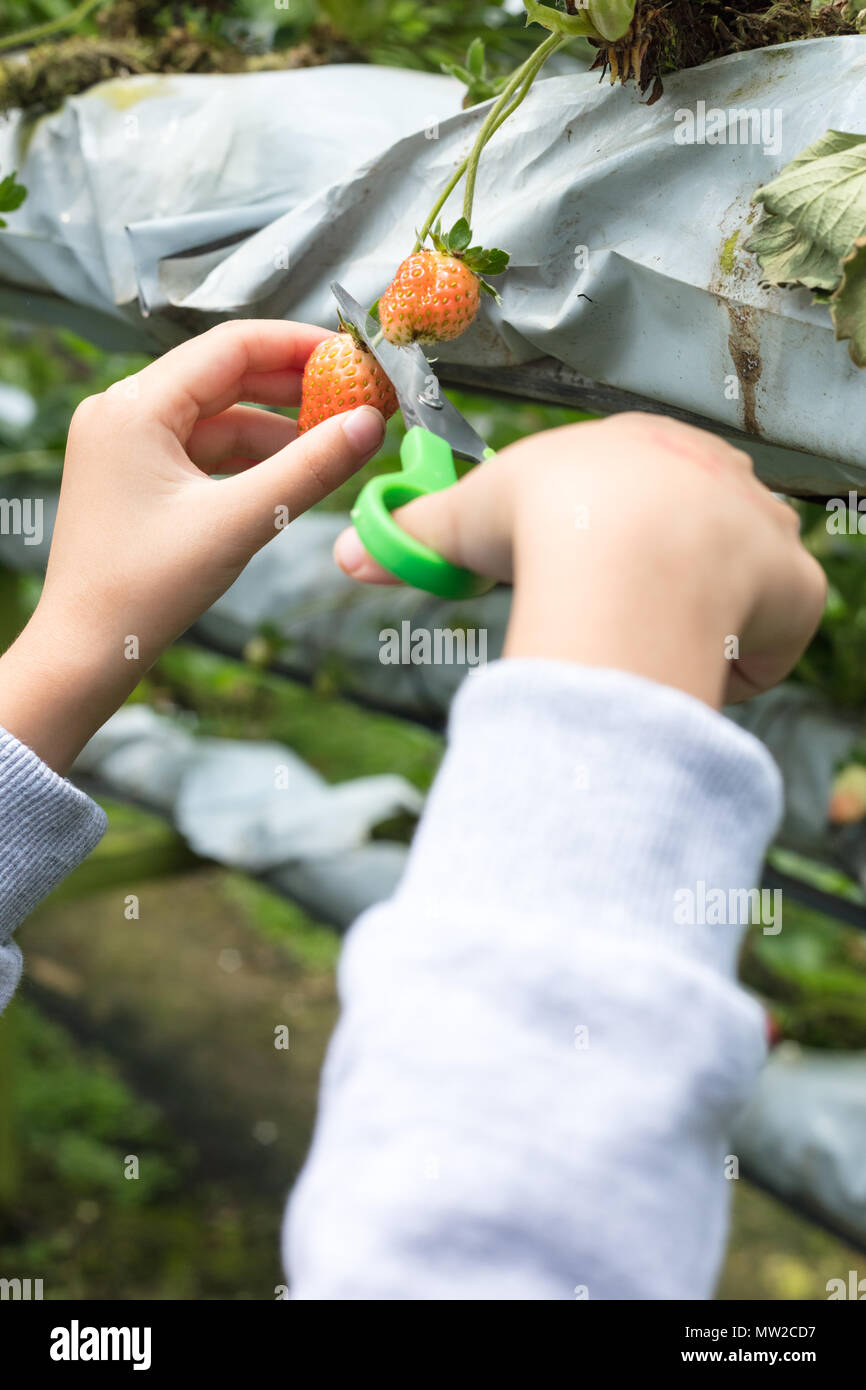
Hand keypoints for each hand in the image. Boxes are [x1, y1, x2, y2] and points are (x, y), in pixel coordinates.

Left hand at [0, 320, 385, 772]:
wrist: (87, 652)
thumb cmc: (144, 590)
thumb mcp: (240, 521)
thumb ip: (310, 468)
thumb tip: (370, 424)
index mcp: (134, 407)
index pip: (231, 346)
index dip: (298, 346)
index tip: (352, 357)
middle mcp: (122, 412)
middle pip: (224, 376)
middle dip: (292, 387)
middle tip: (355, 397)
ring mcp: (125, 444)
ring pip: (216, 415)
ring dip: (274, 427)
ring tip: (334, 441)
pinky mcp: (134, 475)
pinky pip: (202, 448)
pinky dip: (247, 456)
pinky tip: (291, 471)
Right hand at [334, 413, 826, 709]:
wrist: (620, 548)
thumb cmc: (541, 519)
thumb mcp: (463, 519)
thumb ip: (411, 534)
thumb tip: (339, 553)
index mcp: (644, 448)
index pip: (639, 493)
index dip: (610, 540)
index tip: (585, 576)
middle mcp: (718, 474)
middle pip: (698, 534)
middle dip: (662, 578)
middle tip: (615, 614)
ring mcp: (764, 529)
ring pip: (741, 585)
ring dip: (702, 619)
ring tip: (651, 641)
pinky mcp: (795, 586)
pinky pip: (778, 635)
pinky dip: (743, 661)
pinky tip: (697, 665)